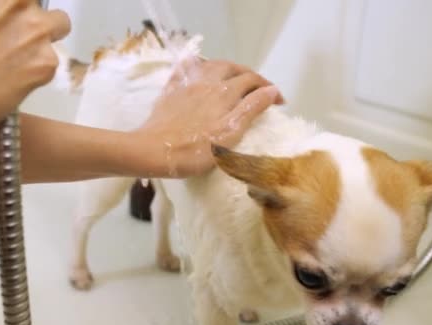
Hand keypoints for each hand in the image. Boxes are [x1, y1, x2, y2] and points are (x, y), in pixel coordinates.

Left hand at [137, 58, 282, 176]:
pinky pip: (184, 69)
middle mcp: (206, 82)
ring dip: (225, 68)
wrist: (152, 151)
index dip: (268, 88)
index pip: (252, 81)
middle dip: (248, 74)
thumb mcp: (230, 134)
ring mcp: (186, 85)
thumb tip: (271, 90)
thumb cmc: (194, 149)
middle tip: (257, 88)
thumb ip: (251, 109)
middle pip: (232, 68)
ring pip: (210, 65)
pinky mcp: (170, 91)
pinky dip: (197, 66)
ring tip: (232, 79)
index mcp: (224, 93)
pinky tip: (198, 71)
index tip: (279, 101)